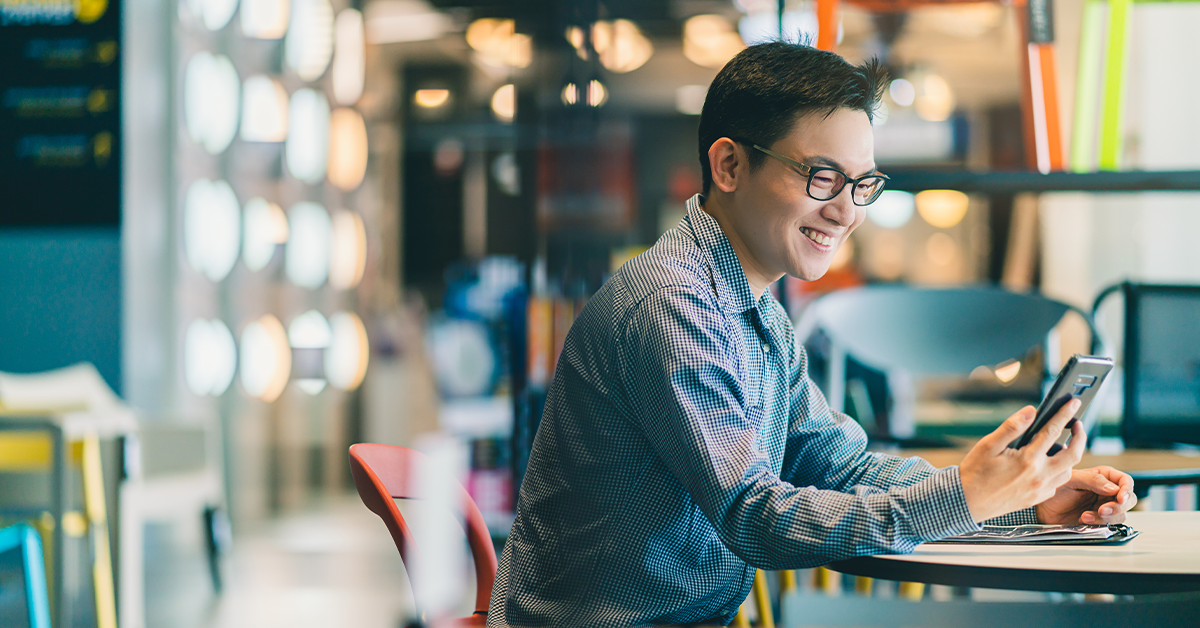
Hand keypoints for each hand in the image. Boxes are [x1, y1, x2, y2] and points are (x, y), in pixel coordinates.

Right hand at [958, 400, 1084, 521]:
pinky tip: (1048, 464)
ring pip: (1068, 471)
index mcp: (1027, 460)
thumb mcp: (988, 445)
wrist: (967, 503)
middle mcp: (1039, 476)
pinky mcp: (1037, 498)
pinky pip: (1057, 484)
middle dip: (1080, 436)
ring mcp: (1040, 489)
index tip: (1073, 403)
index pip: (1053, 431)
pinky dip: (1059, 471)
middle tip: (1077, 424)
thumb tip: (1030, 412)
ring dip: (1070, 456)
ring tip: (1063, 445)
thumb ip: (1012, 427)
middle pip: (1073, 454)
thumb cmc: (975, 473)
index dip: (1065, 414)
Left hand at [1035, 466, 1136, 524]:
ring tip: (1086, 515)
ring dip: (1106, 517)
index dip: (1126, 489)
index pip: (1125, 481)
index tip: (1120, 497)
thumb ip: (1092, 480)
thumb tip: (1113, 488)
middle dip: (1119, 506)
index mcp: (1102, 476)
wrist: (1043, 507)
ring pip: (1120, 514)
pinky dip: (1099, 524)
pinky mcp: (1099, 520)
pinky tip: (1084, 519)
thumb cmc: (1055, 488)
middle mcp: (1106, 492)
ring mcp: (1104, 507)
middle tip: (1103, 510)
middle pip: (1128, 500)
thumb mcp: (1071, 479)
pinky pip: (1109, 525)